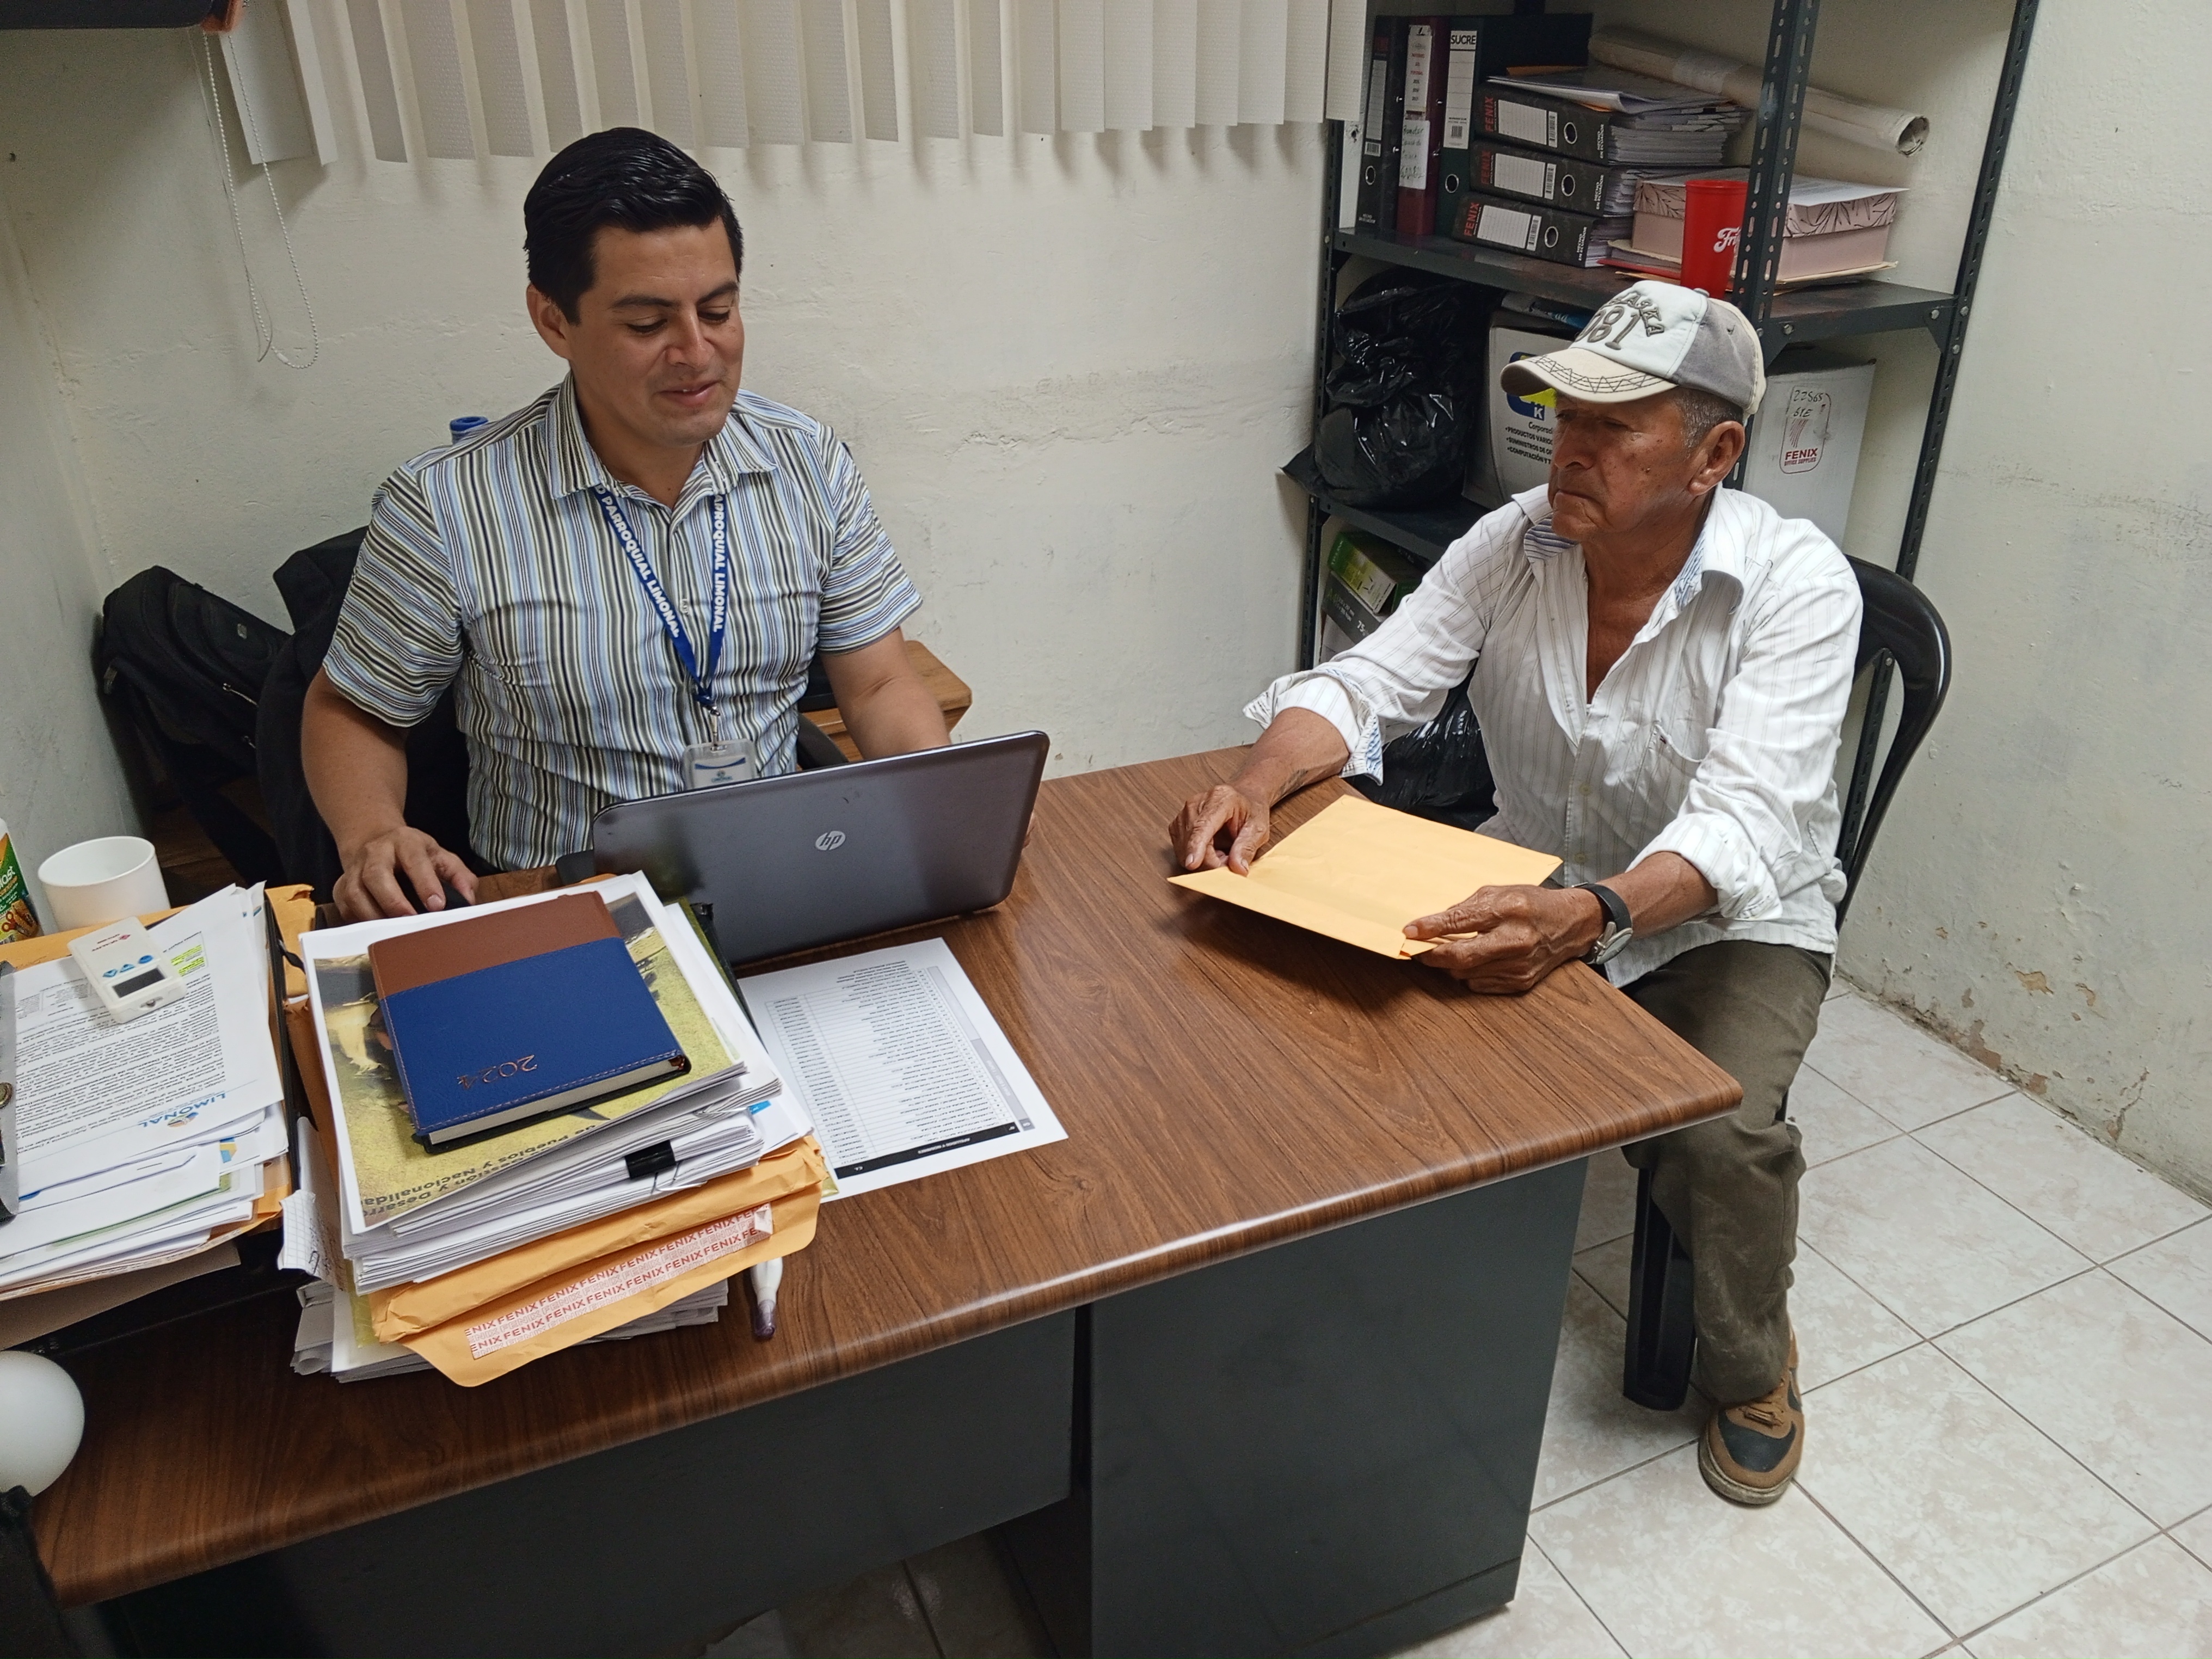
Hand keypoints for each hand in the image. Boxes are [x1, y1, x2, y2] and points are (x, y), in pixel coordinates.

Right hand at [334, 826, 477, 921]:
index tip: (437, 905)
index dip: (425, 883)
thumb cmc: (413, 854)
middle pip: (377, 874)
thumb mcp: (439, 856)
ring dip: (374, 915)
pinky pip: (345, 907)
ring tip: (393, 932)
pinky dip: (359, 921)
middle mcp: (376, 853)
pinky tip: (375, 931)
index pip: (415, 860)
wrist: (375, 840)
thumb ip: (458, 875)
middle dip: (393, 901)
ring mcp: (355, 869)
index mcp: (405, 842)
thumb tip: (469, 900)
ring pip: (355, 892)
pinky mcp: (341, 886)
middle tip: (410, 921)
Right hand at [1171, 783, 1273, 874]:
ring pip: (1184, 849)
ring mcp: (1184, 813)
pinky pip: (1181, 851)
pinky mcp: (1178, 825)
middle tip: (1229, 860)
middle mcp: (1196, 803)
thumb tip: (1237, 868)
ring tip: (1222, 852)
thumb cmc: (1250, 812)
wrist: (1244, 800)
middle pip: (1192, 840)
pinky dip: (1196, 858)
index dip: (1196, 846)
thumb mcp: (1258, 829)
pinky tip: (1210, 851)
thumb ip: (1247, 847)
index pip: (1202, 825)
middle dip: (1210, 860)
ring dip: (1203, 861)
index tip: (1193, 864)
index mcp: (1219, 799)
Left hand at [1403, 884, 1603, 993]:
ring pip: (1467, 973)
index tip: (1409, 932)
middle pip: (1461, 956)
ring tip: (1445, 952)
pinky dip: (1468, 974)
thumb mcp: (1500, 892)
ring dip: (1449, 965)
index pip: (1460, 922)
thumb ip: (1467, 907)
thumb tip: (1435, 923)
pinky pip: (1480, 984)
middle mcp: (1516, 940)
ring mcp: (1519, 965)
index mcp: (1509, 910)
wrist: (1571, 924)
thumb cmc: (1532, 904)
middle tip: (1417, 950)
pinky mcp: (1521, 982)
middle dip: (1432, 955)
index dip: (1430, 928)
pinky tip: (1471, 962)